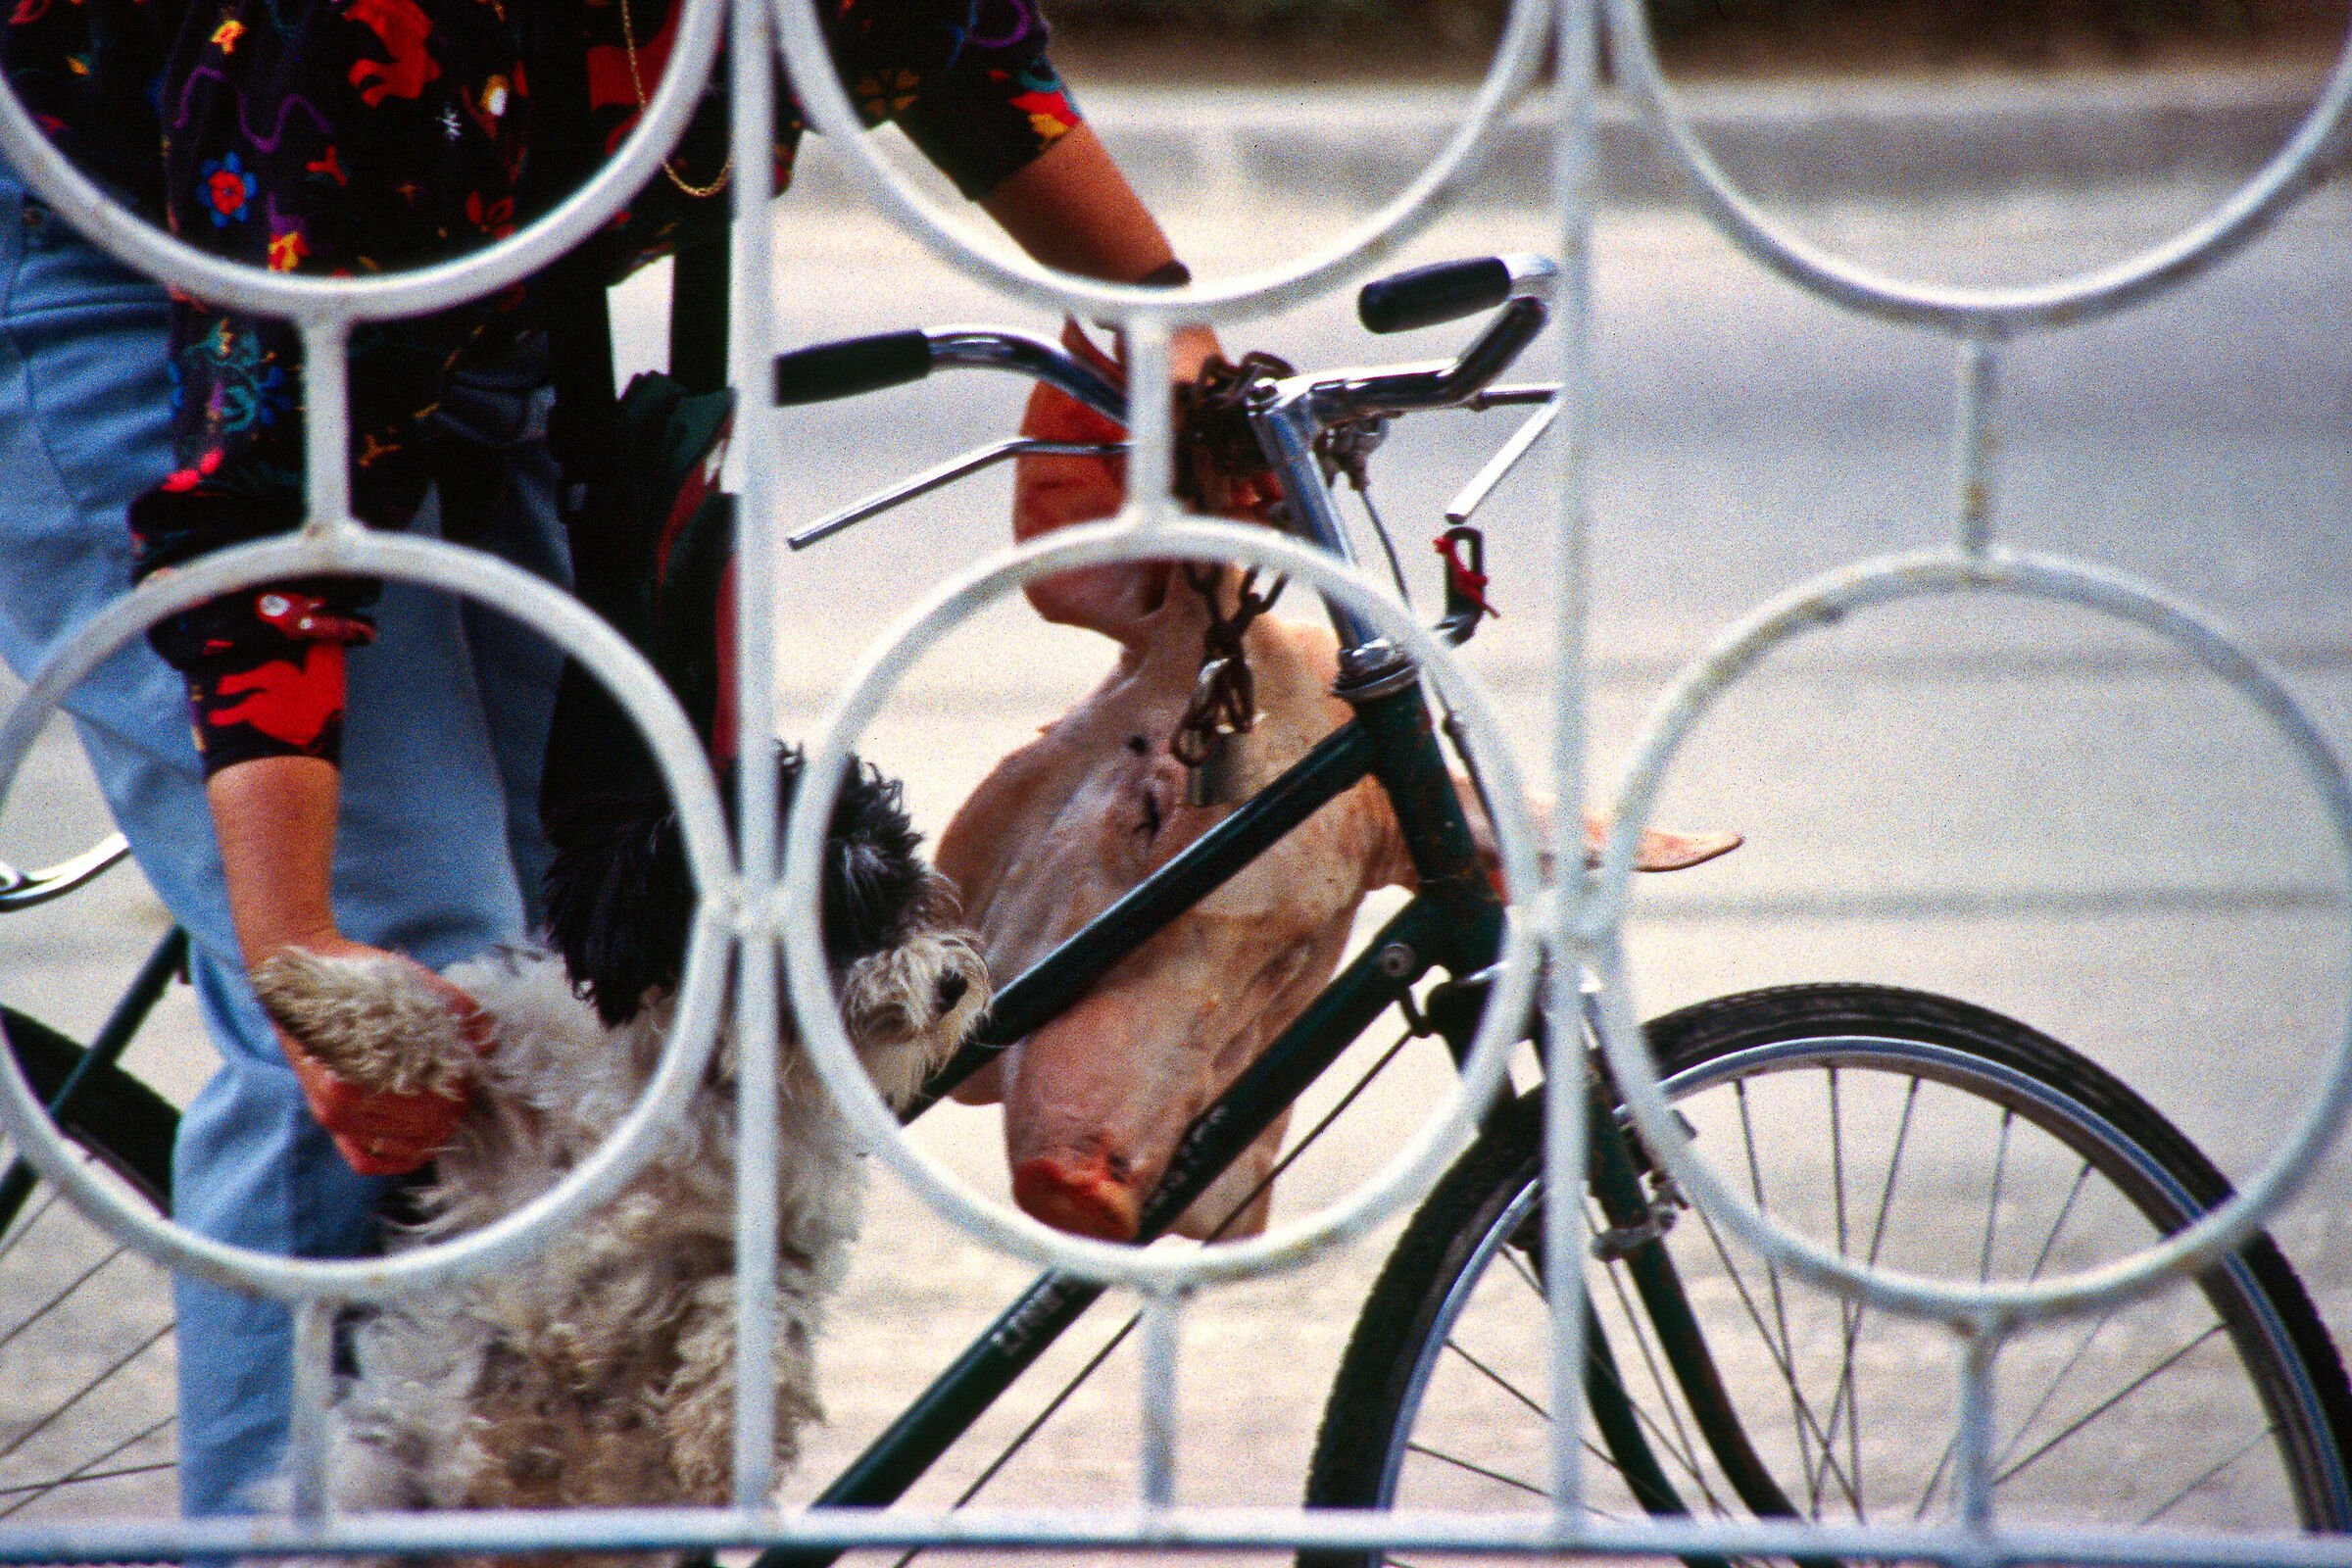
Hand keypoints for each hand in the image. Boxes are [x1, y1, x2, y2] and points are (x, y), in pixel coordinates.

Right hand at [264, 934, 487, 1176]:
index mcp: (355, 1071)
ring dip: (430, 1134)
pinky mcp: (330, 1122)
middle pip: (416, 1128)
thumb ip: (453, 1007)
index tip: (467, 1076)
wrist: (297, 978)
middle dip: (449, 1112)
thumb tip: (489, 1037)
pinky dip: (397, 1159)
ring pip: (397, 1148)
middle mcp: (338, 1103)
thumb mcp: (409, 985)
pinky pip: (365, 1160)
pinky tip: (420, 1145)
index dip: (456, 1093)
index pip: (425, 1104)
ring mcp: (332, 1116)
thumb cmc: (356, 981)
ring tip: (448, 1110)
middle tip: (463, 1092)